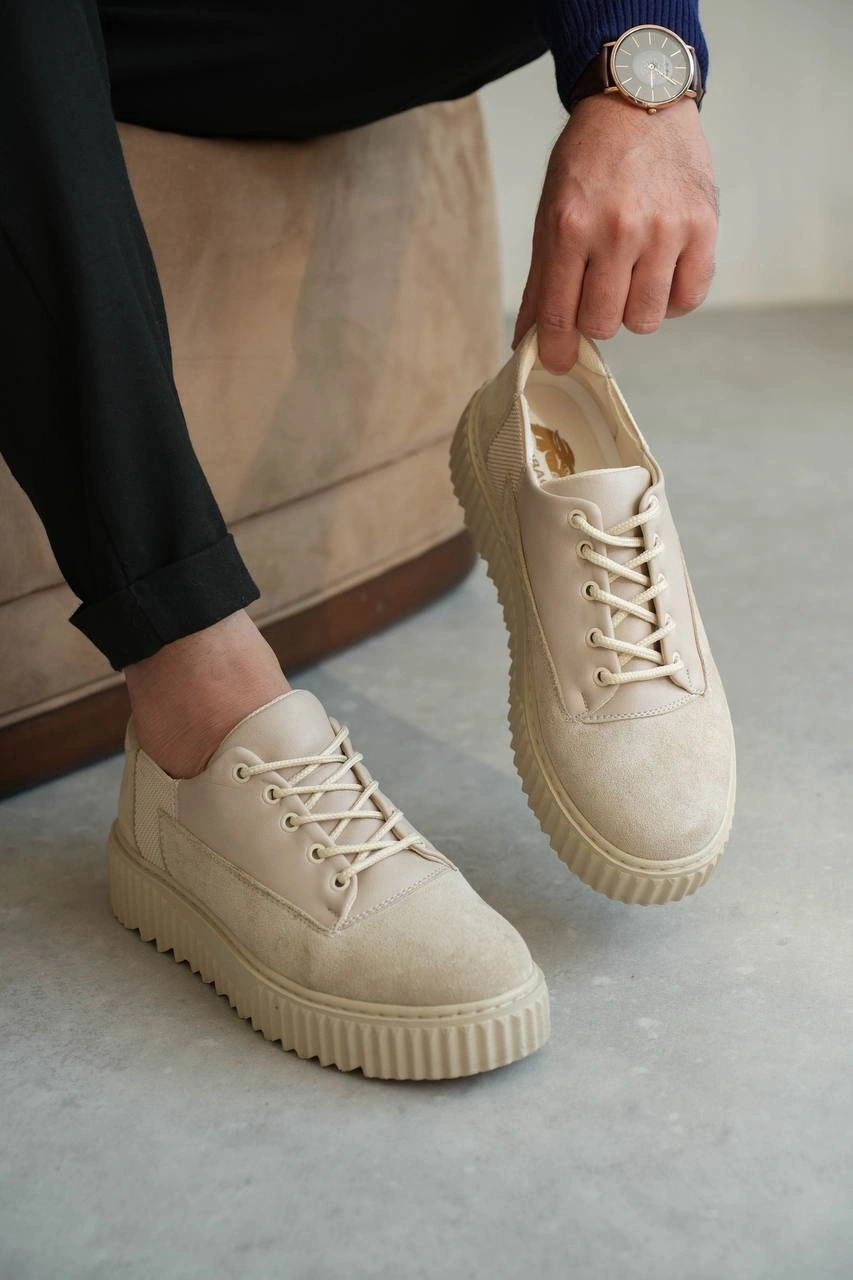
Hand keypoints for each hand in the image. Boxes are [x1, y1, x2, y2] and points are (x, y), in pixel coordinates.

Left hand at [513, 95, 717, 372]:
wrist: (640, 102)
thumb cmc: (589, 162)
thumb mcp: (551, 213)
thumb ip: (541, 281)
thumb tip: (528, 342)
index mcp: (570, 226)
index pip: (559, 314)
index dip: (557, 349)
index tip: (559, 362)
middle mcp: (617, 229)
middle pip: (604, 323)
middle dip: (596, 318)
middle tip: (599, 291)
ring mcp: (664, 229)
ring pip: (645, 319)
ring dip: (634, 310)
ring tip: (631, 278)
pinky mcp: (703, 227)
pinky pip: (687, 299)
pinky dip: (672, 299)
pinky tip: (661, 274)